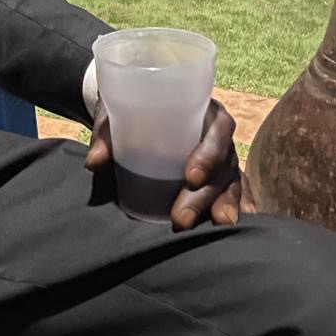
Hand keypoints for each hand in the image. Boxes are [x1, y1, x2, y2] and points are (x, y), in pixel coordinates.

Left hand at [85, 99, 256, 229]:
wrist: (134, 111)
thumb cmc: (131, 111)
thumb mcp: (118, 115)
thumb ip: (106, 136)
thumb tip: (95, 162)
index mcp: (202, 110)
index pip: (218, 128)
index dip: (209, 153)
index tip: (190, 177)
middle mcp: (219, 134)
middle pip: (224, 163)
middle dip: (206, 194)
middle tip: (180, 217)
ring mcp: (224, 157)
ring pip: (232, 182)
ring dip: (224, 204)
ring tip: (216, 226)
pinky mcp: (221, 176)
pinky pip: (237, 191)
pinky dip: (240, 206)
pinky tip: (236, 224)